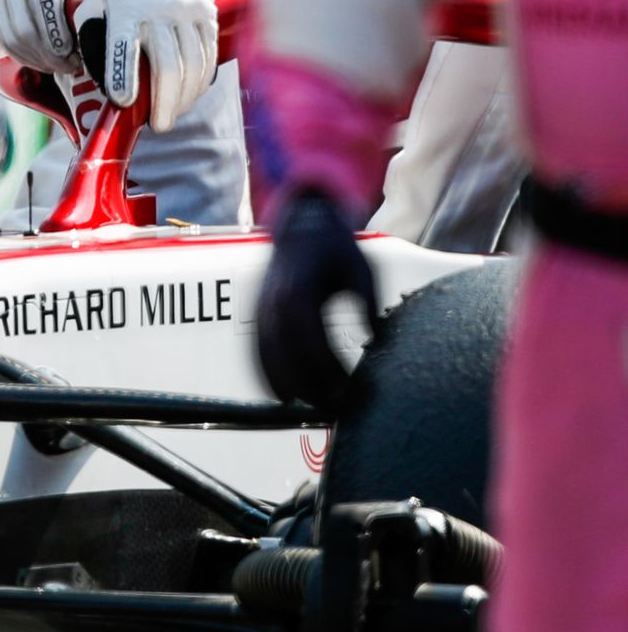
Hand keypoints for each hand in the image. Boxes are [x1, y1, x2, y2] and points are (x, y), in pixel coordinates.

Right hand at [0, 0, 94, 73]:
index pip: (47, 8)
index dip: (60, 37)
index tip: (78, 54)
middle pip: (29, 30)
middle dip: (51, 56)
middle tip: (71, 67)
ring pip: (13, 38)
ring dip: (35, 59)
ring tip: (57, 67)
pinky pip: (2, 36)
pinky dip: (19, 54)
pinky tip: (38, 60)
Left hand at [89, 0, 255, 132]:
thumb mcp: (99, 0)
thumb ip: (94, 36)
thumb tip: (91, 77)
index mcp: (126, 7)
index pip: (124, 47)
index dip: (124, 78)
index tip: (123, 103)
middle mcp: (158, 10)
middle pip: (168, 67)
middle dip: (163, 104)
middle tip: (158, 125)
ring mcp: (188, 12)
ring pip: (192, 66)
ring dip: (184, 98)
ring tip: (172, 114)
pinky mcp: (208, 15)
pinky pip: (208, 56)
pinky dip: (200, 81)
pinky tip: (190, 95)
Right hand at [256, 190, 378, 412]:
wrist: (303, 223)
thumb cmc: (335, 247)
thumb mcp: (361, 270)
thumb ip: (367, 305)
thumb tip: (375, 341)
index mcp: (300, 288)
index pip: (312, 342)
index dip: (329, 371)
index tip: (349, 391)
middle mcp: (274, 300)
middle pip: (287, 357)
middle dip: (310, 387)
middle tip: (335, 408)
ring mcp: (261, 307)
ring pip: (267, 358)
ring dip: (289, 386)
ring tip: (316, 405)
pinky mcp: (258, 312)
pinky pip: (257, 350)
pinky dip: (266, 375)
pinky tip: (284, 395)